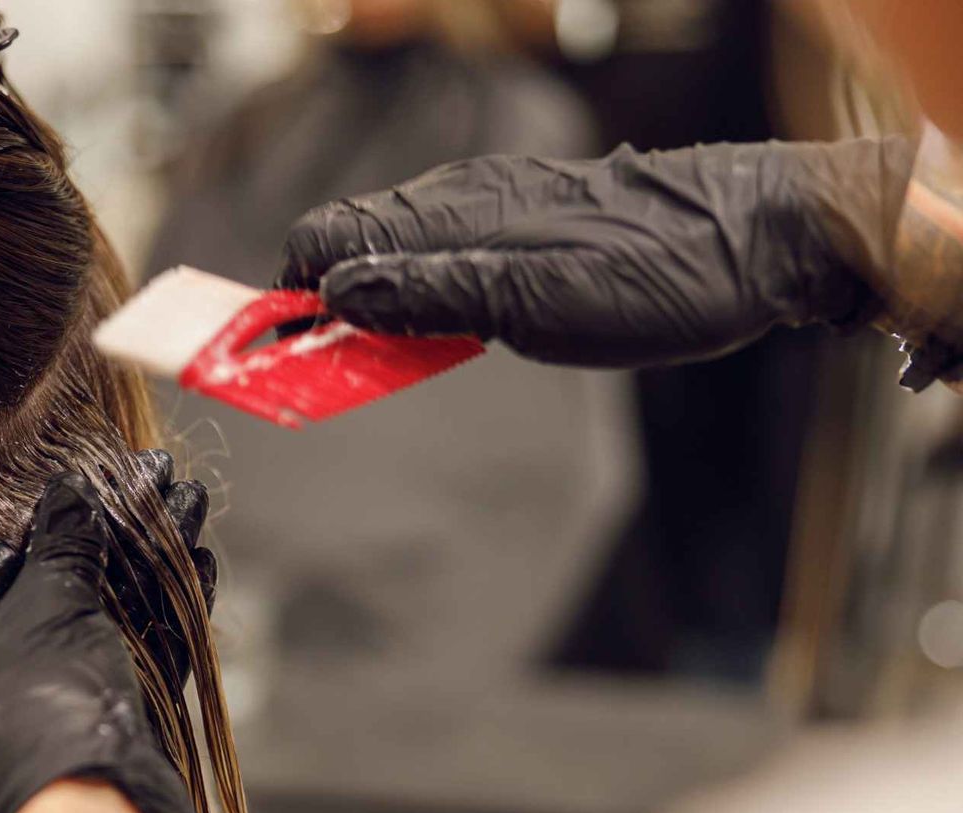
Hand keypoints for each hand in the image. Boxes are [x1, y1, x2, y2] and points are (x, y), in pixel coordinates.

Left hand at [0, 471, 209, 812]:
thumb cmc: (45, 704)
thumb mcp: (48, 605)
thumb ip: (63, 543)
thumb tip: (69, 491)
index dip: (43, 513)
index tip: (85, 471)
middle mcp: (0, 673)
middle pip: (61, 581)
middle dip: (115, 527)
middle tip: (158, 473)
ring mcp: (60, 697)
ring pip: (111, 610)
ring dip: (153, 555)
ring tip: (192, 500)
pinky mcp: (113, 718)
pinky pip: (142, 648)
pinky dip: (171, 605)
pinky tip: (200, 563)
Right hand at [280, 138, 916, 368]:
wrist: (767, 240)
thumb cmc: (660, 274)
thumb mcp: (533, 303)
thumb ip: (426, 294)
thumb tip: (334, 293)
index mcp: (449, 212)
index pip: (322, 237)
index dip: (290, 298)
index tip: (283, 356)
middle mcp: (459, 200)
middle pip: (348, 246)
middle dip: (322, 309)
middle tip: (332, 373)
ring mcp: (493, 210)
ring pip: (394, 254)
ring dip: (372, 309)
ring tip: (387, 361)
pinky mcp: (526, 227)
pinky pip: (441, 260)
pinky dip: (419, 301)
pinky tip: (444, 335)